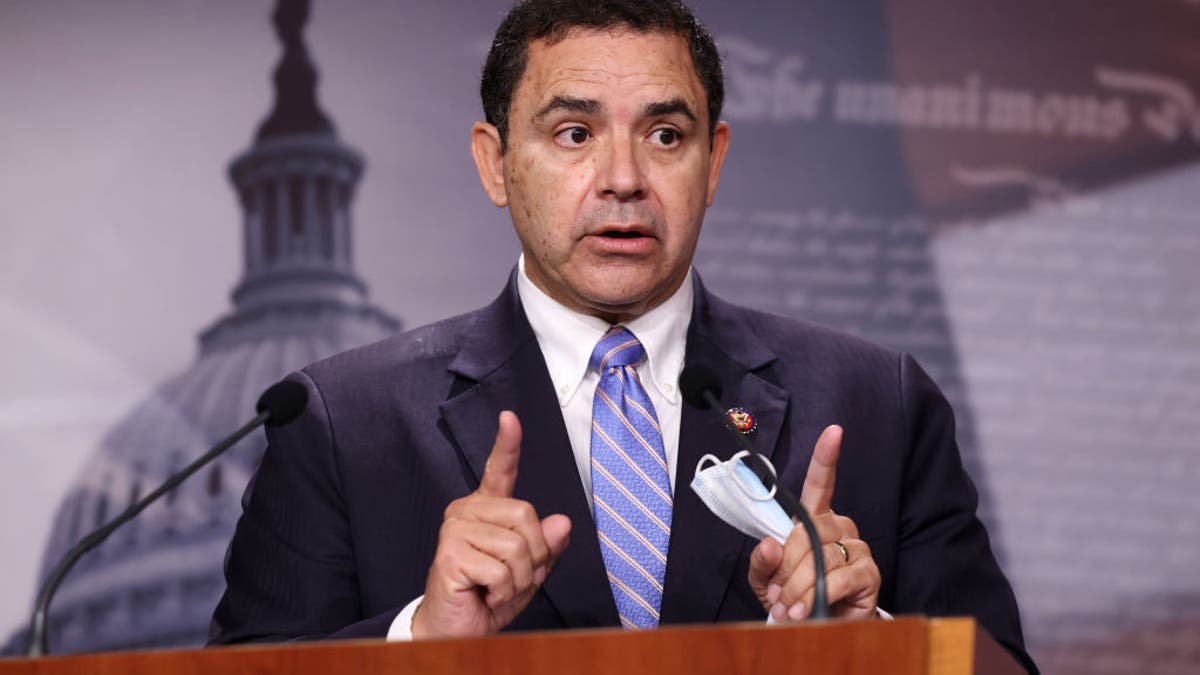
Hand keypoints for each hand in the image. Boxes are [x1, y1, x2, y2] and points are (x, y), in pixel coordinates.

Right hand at [412, 411, 571, 637]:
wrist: (456, 630)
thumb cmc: (489, 596)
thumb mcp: (529, 571)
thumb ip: (546, 546)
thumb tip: (562, 523)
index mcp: (486, 509)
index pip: (500, 471)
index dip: (507, 444)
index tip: (510, 417)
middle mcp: (466, 511)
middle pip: (526, 515)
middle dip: (533, 556)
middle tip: (512, 577)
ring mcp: (455, 529)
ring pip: (517, 546)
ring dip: (518, 579)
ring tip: (496, 588)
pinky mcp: (450, 553)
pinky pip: (501, 570)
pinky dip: (503, 591)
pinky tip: (484, 594)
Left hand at [747, 425, 879, 620]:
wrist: (816, 632)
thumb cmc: (792, 598)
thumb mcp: (766, 579)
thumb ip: (762, 561)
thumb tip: (770, 544)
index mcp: (815, 519)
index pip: (821, 482)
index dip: (826, 457)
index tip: (834, 431)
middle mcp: (840, 527)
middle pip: (809, 531)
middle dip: (787, 565)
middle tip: (777, 593)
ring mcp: (858, 548)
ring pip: (822, 556)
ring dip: (799, 585)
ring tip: (789, 607)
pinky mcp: (870, 574)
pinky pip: (841, 577)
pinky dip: (818, 594)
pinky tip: (807, 610)